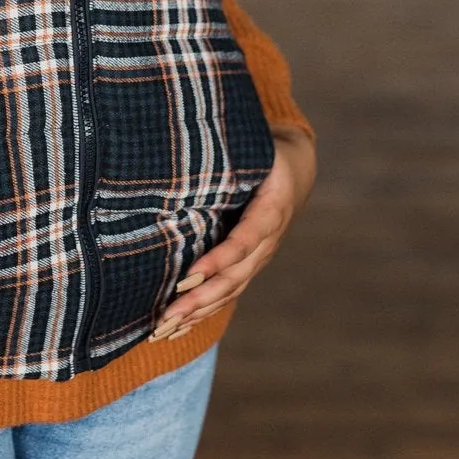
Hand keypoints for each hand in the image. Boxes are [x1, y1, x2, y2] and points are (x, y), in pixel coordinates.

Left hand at [149, 126, 316, 340]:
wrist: (295, 169)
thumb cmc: (263, 148)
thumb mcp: (255, 141)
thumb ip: (230, 143)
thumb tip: (188, 128)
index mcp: (272, 207)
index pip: (245, 241)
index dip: (219, 260)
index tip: (189, 276)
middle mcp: (268, 239)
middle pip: (234, 277)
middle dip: (199, 299)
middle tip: (167, 316)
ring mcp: (259, 257)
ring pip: (229, 292)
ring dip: (197, 314)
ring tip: (163, 330)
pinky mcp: (248, 267)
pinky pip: (226, 294)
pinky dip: (202, 313)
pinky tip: (176, 329)